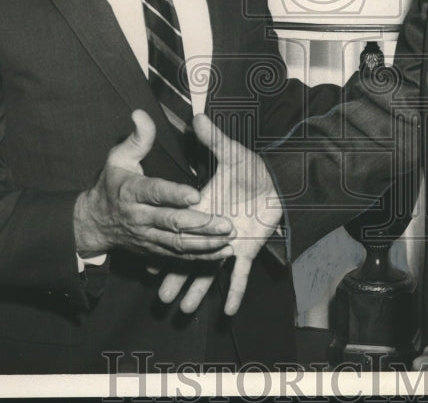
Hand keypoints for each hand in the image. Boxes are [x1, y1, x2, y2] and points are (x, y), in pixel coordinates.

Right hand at [74, 109, 235, 258]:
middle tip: (225, 222)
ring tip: (229, 239)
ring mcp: (147, 237)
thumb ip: (137, 138)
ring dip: (204, 244)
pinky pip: (179, 257)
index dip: (175, 195)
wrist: (94, 223)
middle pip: (171, 222)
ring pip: (178, 244)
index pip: (155, 193)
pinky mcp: (154, 250)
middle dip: (199, 224)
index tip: (196, 195)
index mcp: (131, 191)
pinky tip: (222, 253)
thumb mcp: (118, 157)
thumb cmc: (111, 184)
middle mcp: (139, 217)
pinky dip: (200, 257)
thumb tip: (141, 114)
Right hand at [156, 114, 281, 314]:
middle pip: (187, 254)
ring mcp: (227, 241)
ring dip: (197, 289)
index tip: (148, 249)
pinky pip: (239, 275)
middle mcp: (209, 228)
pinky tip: (230, 311)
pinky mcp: (246, 249)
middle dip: (173, 275)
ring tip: (182, 308)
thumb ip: (214, 139)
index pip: (177, 222)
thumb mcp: (231, 153)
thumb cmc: (252, 167)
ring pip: (208, 269)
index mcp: (200, 207)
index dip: (165, 235)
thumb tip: (198, 115)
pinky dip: (236, 291)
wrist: (279, 181)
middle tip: (158, 295)